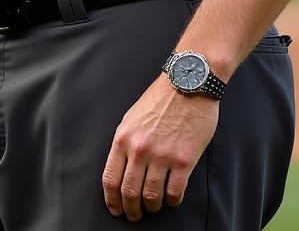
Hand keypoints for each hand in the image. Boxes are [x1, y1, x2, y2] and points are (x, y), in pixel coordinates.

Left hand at [102, 75, 218, 220]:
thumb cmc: (161, 99)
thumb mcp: (132, 117)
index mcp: (124, 137)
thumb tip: (121, 169)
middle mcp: (140, 149)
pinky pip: (174, 193)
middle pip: (130, 192)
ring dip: (152, 207)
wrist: (188, 84)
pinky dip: (171, 201)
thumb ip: (125, 143)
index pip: (111, 178)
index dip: (112, 199)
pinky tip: (171, 198)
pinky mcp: (183, 160)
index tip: (116, 209)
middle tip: (135, 214)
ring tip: (154, 206)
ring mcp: (162, 155)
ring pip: (152, 197)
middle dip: (131, 209)